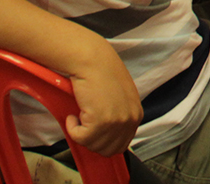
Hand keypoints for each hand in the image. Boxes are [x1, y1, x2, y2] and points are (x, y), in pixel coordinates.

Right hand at [63, 40, 142, 155]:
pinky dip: (72, 128)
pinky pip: (80, 137)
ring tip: (80, 113)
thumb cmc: (102, 74)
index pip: (121, 145)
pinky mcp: (101, 121)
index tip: (92, 130)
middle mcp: (130, 120)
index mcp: (136, 115)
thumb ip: (119, 116)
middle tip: (84, 122)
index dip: (103, 141)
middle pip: (107, 150)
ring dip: (81, 133)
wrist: (92, 60)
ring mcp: (117, 122)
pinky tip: (74, 113)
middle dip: (92, 140)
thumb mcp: (120, 97)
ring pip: (93, 145)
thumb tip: (106, 137)